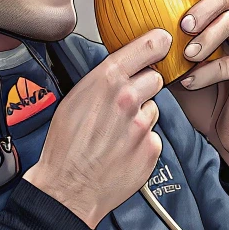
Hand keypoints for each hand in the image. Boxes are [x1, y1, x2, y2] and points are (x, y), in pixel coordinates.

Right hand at [24, 29, 170, 226]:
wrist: (67, 188)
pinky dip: (142, 142)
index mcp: (106, 81)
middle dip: (143, 88)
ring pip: (153, 109)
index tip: (163, 41)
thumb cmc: (65, 145)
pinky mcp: (151, 149)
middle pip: (154, 79)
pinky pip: (154, 136)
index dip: (157, 43)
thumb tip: (122, 68)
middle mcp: (128, 99)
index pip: (147, 47)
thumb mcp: (74, 99)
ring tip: (117, 133)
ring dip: (141, 118)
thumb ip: (102, 80)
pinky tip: (122, 150)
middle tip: (123, 105)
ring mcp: (142, 126)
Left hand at [170, 0, 228, 180]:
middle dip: (203, 5)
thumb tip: (125, 33)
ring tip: (187, 55)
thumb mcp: (175, 69)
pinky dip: (209, 71)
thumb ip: (162, 49)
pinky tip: (190, 83)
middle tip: (182, 23)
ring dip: (207, 35)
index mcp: (222, 23)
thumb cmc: (204, 100)